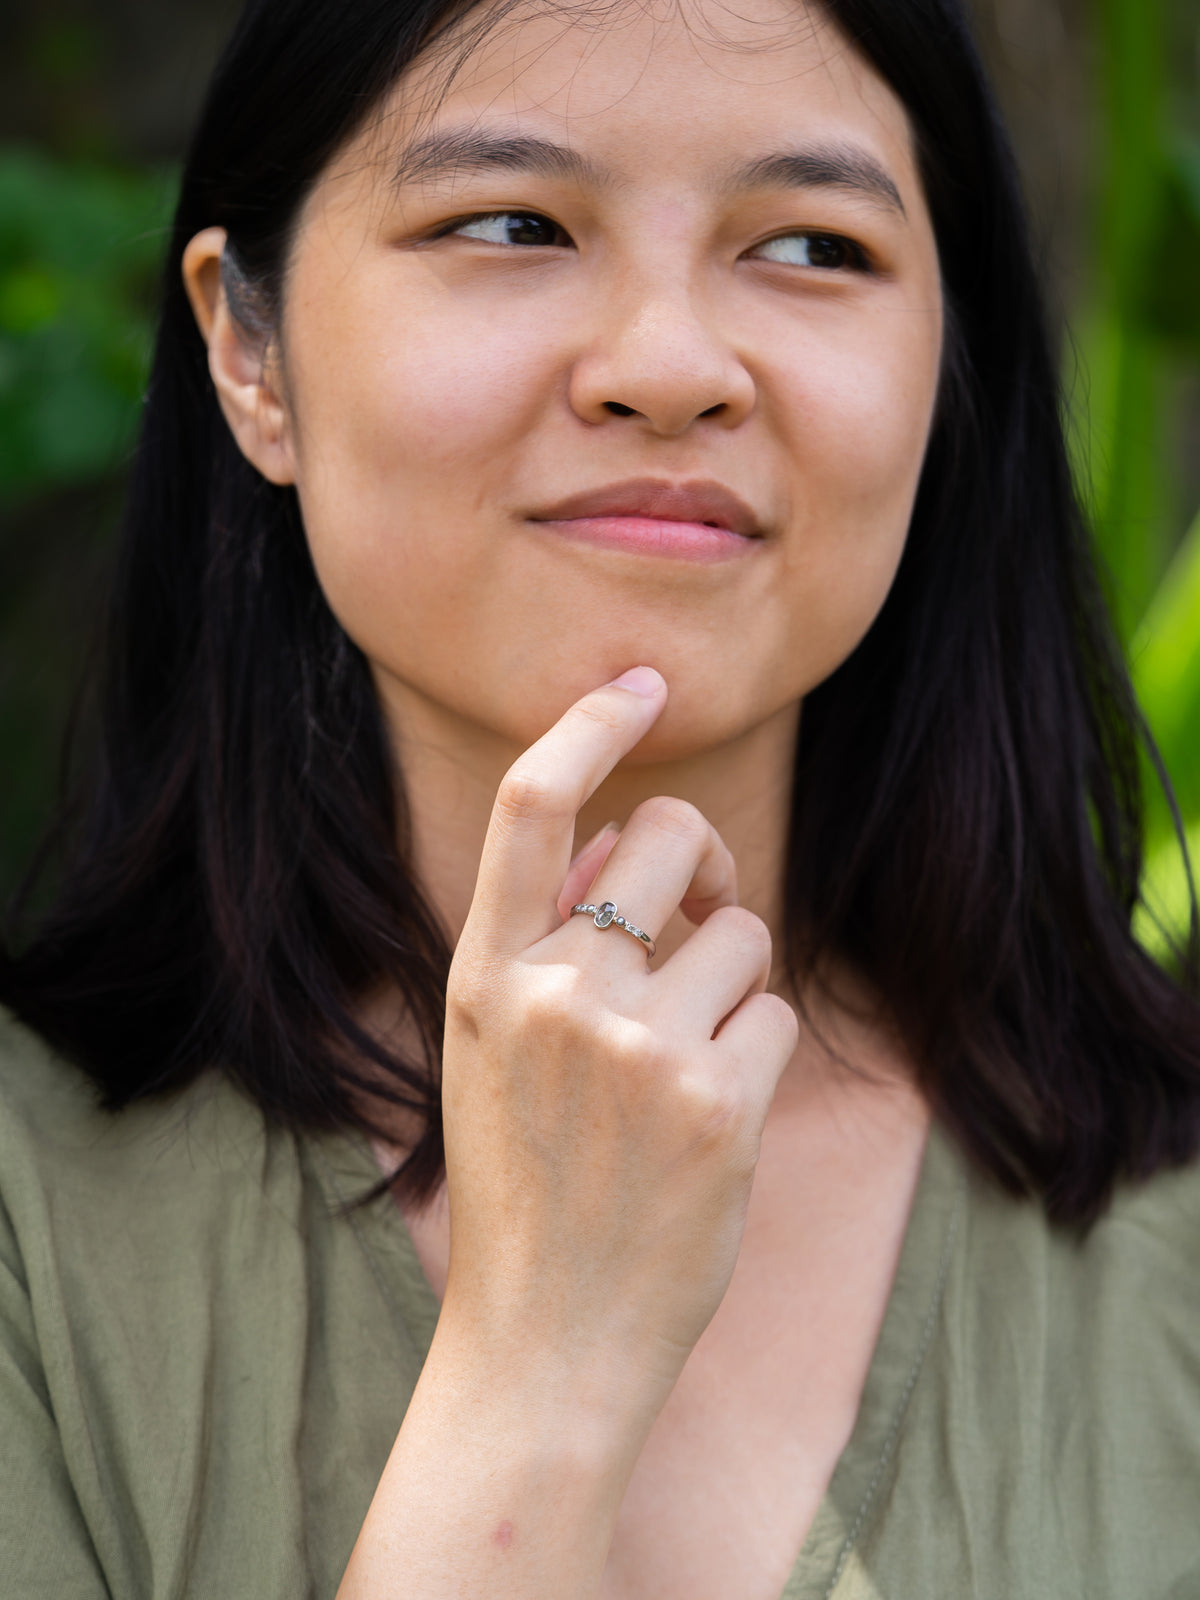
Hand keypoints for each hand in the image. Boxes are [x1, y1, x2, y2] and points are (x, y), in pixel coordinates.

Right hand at [439, 666, 798, 1432]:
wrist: (545, 1342)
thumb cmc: (527, 1185)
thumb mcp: (496, 1053)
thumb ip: (551, 939)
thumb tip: (628, 837)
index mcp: (484, 974)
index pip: (533, 804)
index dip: (589, 724)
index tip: (639, 686)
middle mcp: (555, 994)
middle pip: (673, 835)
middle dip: (707, 863)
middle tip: (706, 918)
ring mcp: (637, 1047)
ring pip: (746, 932)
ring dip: (735, 983)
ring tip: (687, 1066)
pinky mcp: (718, 1104)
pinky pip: (775, 1014)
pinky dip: (757, 1053)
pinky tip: (713, 1123)